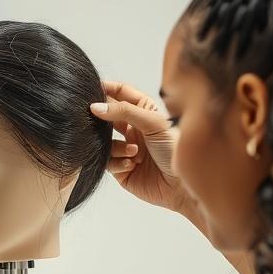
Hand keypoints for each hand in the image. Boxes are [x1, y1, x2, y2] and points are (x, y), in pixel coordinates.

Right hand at [92, 81, 192, 215]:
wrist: (181, 185)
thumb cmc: (174, 150)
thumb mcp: (153, 123)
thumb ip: (124, 111)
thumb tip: (96, 107)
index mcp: (144, 112)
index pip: (121, 93)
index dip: (106, 88)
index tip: (91, 90)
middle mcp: (133, 128)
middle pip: (108, 117)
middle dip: (102, 119)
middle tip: (96, 119)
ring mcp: (126, 148)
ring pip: (104, 141)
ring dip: (116, 146)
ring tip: (134, 152)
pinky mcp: (121, 169)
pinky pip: (108, 162)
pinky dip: (118, 162)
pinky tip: (133, 165)